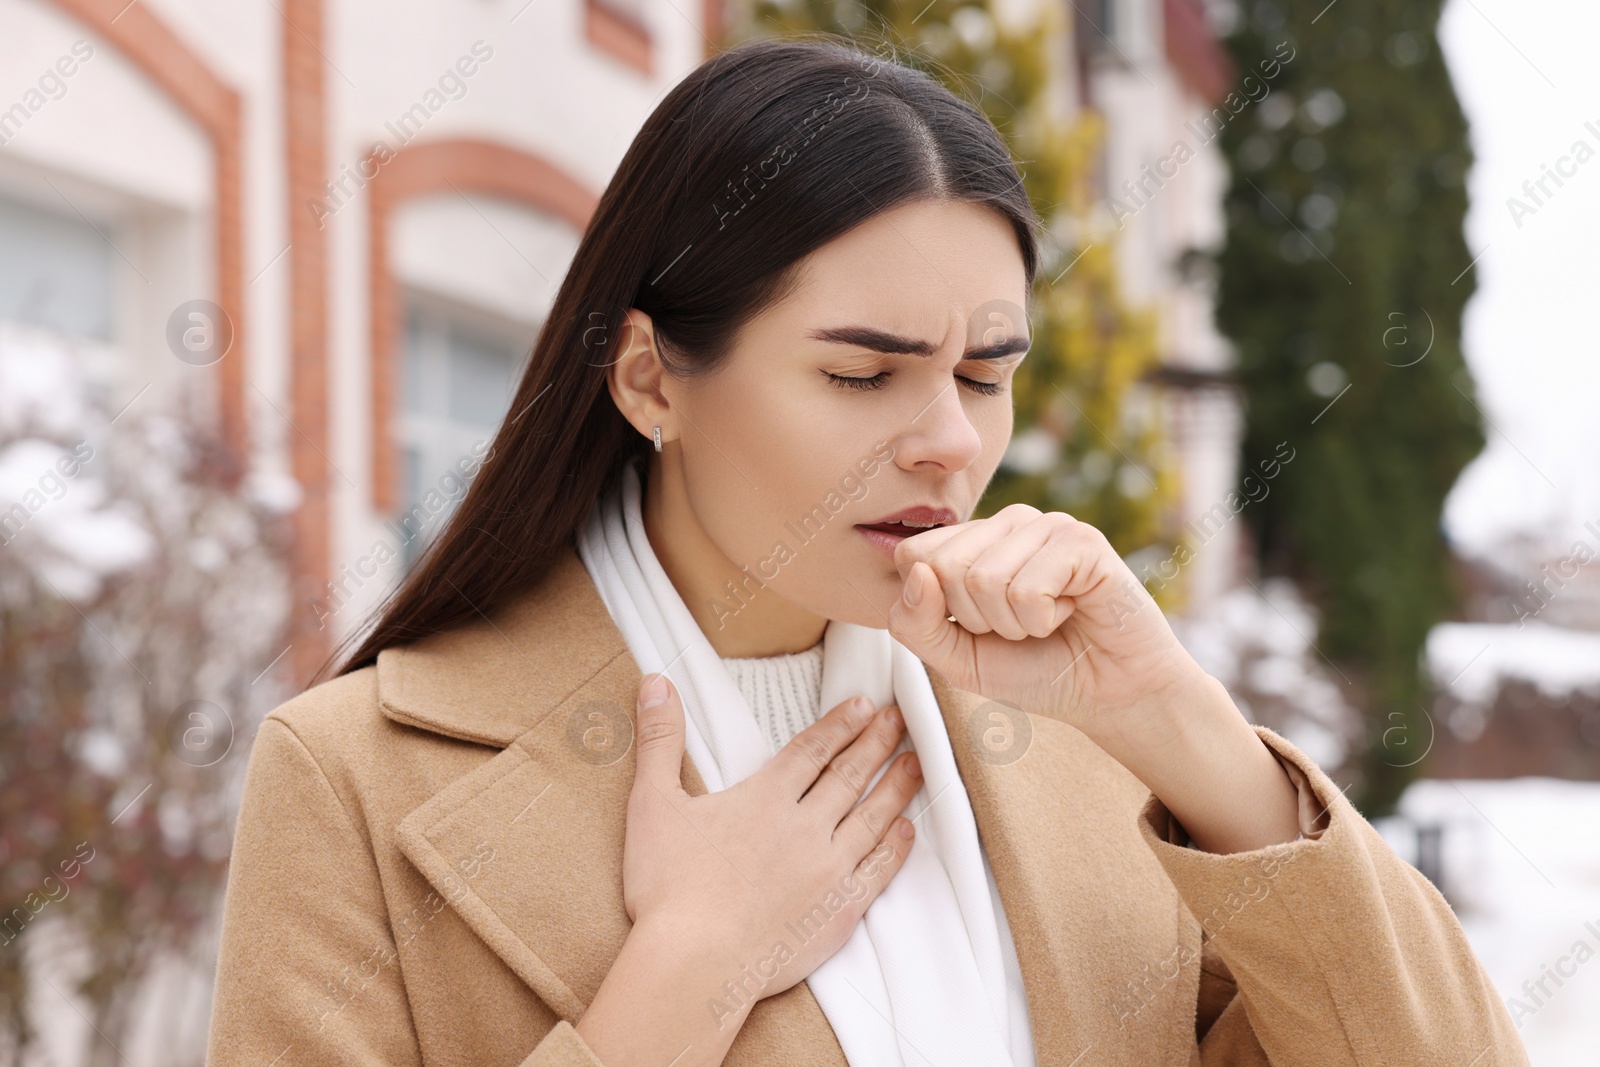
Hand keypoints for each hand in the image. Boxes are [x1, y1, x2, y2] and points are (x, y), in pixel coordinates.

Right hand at [622, 674, 921, 1008]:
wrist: (695, 965)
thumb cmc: (668, 890)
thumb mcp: (652, 803)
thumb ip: (659, 740)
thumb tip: (655, 682)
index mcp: (764, 798)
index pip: (811, 749)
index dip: (839, 724)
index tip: (864, 704)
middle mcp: (805, 827)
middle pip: (848, 775)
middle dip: (876, 742)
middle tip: (900, 719)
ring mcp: (828, 870)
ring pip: (872, 817)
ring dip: (896, 786)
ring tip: (917, 762)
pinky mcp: (839, 911)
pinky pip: (878, 871)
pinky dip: (895, 848)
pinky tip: (905, 831)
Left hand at [885, 503, 1201, 745]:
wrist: (1111, 694)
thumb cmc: (1037, 670)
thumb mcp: (958, 660)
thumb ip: (916, 624)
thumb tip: (916, 573)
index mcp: (973, 542)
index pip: (913, 554)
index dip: (936, 609)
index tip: (977, 627)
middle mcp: (1007, 524)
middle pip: (942, 566)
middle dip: (976, 620)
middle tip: (1018, 627)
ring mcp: (1045, 526)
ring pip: (983, 580)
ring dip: (1014, 625)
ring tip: (1047, 621)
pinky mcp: (1081, 541)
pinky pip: (1026, 591)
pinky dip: (1043, 621)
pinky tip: (1070, 612)